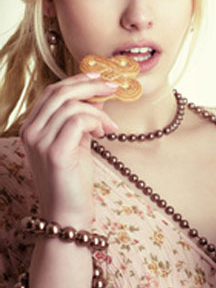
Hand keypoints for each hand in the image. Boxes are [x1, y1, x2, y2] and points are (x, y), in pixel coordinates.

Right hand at [20, 73, 118, 223]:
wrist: (69, 211)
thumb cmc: (75, 178)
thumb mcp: (78, 140)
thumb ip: (83, 118)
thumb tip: (99, 93)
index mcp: (33, 126)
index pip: (52, 92)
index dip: (77, 80)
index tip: (100, 76)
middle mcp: (30, 131)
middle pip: (59, 92)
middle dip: (90, 85)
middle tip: (113, 87)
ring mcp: (39, 142)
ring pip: (71, 106)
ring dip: (98, 111)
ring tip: (109, 128)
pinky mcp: (54, 152)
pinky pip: (77, 121)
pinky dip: (96, 122)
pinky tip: (104, 133)